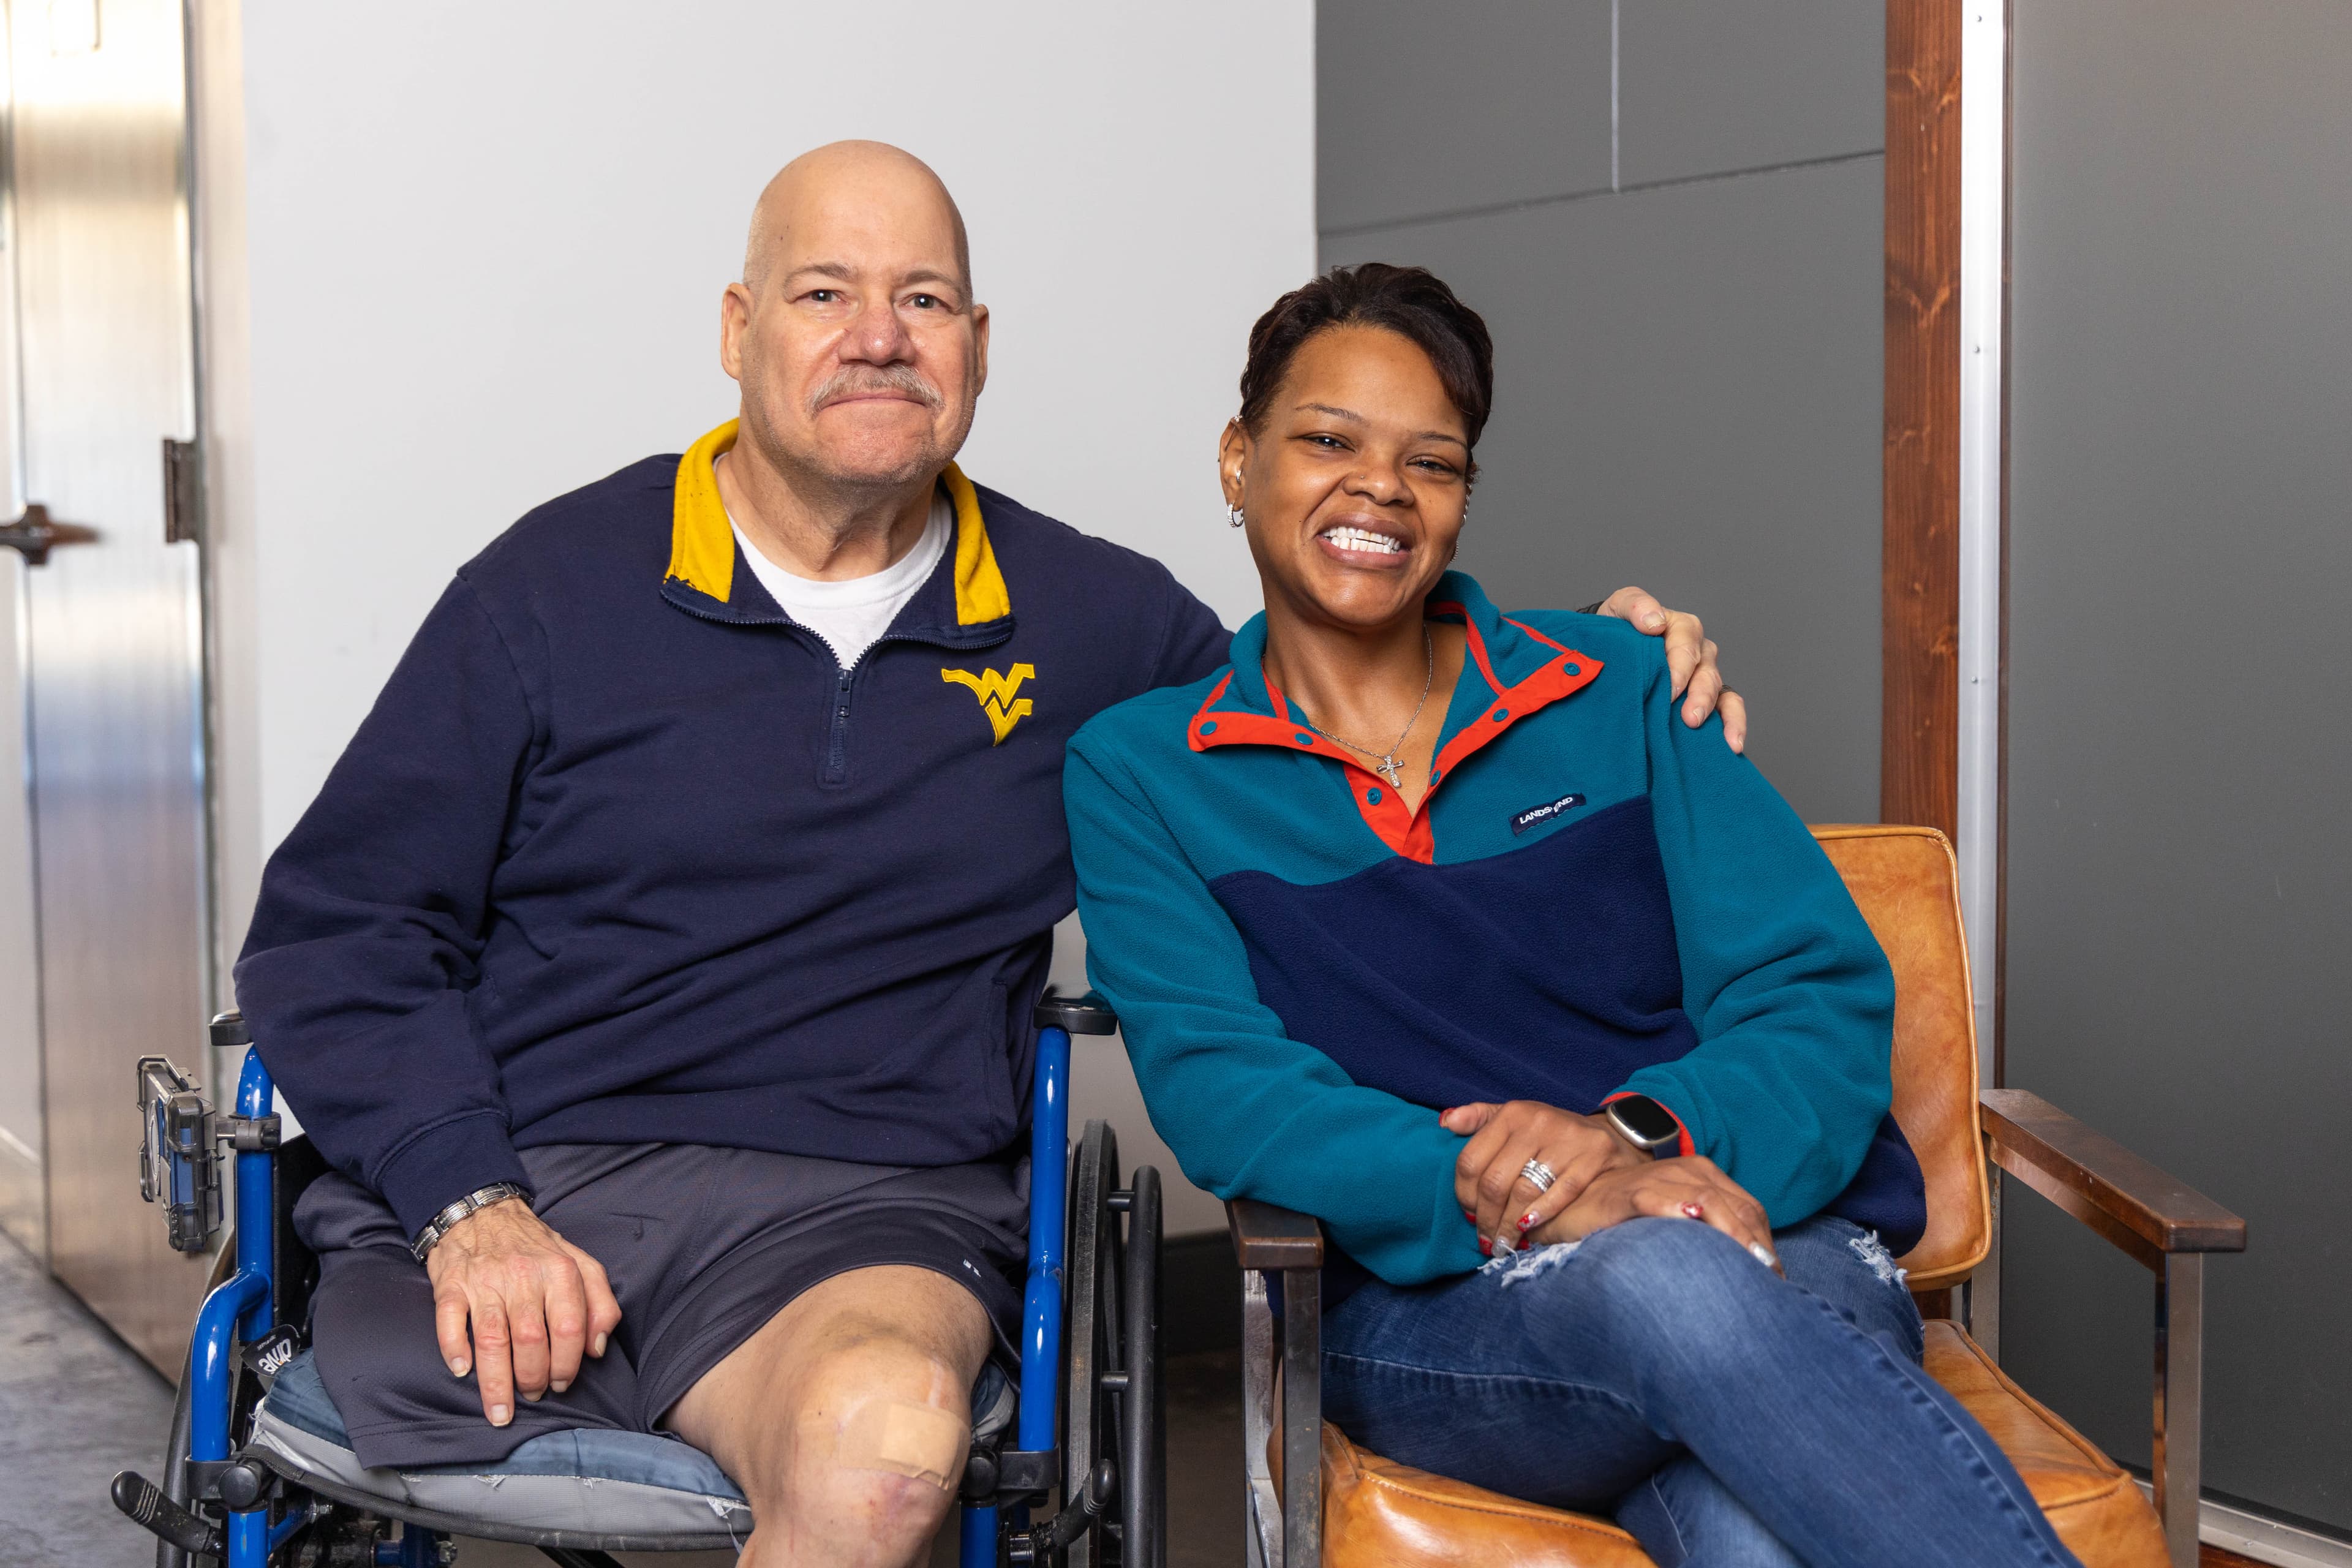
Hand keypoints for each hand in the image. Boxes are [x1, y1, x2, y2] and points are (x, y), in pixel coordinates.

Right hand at [426, 1197, 622, 1425]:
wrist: (481, 1212)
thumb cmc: (534, 1247)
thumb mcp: (579, 1262)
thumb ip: (600, 1302)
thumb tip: (598, 1348)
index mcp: (559, 1270)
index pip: (570, 1327)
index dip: (568, 1363)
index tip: (562, 1384)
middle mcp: (523, 1275)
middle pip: (531, 1339)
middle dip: (535, 1377)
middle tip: (534, 1394)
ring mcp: (485, 1281)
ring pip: (492, 1339)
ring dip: (496, 1383)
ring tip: (501, 1411)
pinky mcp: (451, 1285)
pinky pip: (450, 1322)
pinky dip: (454, 1350)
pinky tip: (462, 1372)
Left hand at [1441, 1100, 1648, 1252]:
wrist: (1609, 1134)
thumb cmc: (1549, 1134)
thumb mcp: (1514, 1118)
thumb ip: (1479, 1119)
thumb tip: (1446, 1123)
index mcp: (1511, 1114)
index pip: (1471, 1161)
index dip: (1464, 1195)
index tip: (1468, 1215)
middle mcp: (1537, 1122)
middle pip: (1495, 1182)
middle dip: (1485, 1218)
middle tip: (1485, 1240)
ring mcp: (1566, 1138)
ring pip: (1524, 1192)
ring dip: (1509, 1226)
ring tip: (1503, 1244)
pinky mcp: (1593, 1155)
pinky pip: (1560, 1195)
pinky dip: (1540, 1216)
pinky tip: (1529, 1230)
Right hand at [1531, 1155, 1781, 1272]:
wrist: (1572, 1203)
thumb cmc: (1628, 1220)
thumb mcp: (1675, 1222)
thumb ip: (1707, 1234)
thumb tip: (1747, 1271)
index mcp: (1703, 1175)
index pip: (1750, 1210)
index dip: (1766, 1245)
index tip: (1774, 1281)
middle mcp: (1685, 1171)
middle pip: (1737, 1208)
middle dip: (1756, 1247)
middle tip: (1767, 1286)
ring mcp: (1657, 1179)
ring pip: (1708, 1202)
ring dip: (1732, 1237)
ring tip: (1745, 1270)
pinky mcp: (1628, 1192)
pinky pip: (1659, 1201)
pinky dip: (1680, 1214)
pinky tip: (1694, 1233)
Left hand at [1593, 586, 1745, 752]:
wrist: (1604, 656)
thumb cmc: (1614, 633)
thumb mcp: (1616, 609)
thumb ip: (1635, 605)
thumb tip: (1655, 622)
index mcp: (1678, 627)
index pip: (1686, 640)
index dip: (1680, 665)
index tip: (1670, 690)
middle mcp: (1695, 650)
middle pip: (1705, 668)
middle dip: (1698, 694)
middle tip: (1687, 717)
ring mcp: (1702, 675)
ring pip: (1717, 688)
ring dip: (1711, 710)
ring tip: (1699, 728)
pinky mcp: (1705, 698)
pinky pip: (1728, 707)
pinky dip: (1733, 724)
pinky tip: (1731, 744)